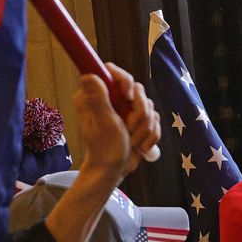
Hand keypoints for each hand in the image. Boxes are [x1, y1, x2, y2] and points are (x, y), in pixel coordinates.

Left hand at [73, 63, 159, 178]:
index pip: (111, 71)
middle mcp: (110, 98)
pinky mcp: (137, 118)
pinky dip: (151, 134)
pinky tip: (140, 145)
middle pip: (137, 89)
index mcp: (95, 95)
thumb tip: (87, 75)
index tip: (127, 96)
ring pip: (148, 105)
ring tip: (134, 141)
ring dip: (145, 127)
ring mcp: (125, 108)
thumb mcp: (103, 123)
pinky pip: (154, 118)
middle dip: (139, 113)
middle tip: (130, 128)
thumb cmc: (104, 149)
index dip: (124, 80)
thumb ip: (98, 98)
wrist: (114, 170)